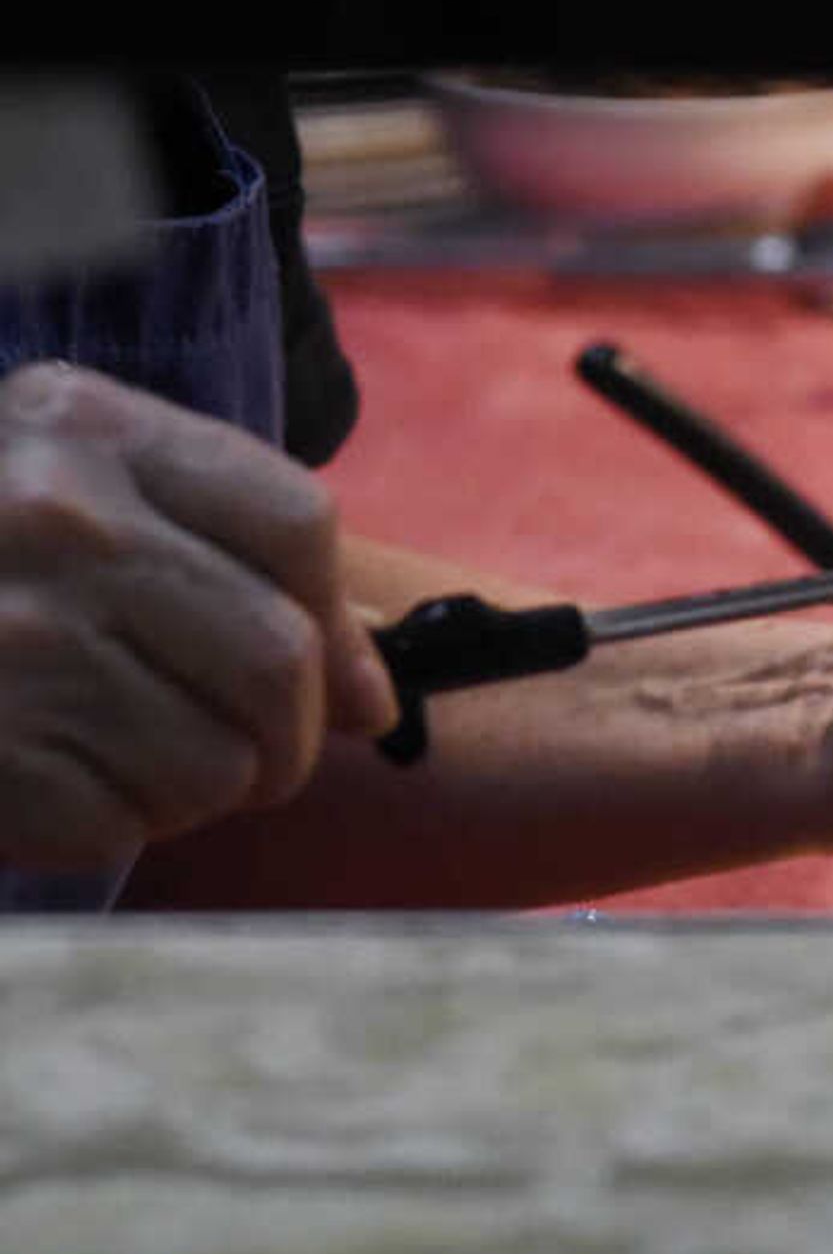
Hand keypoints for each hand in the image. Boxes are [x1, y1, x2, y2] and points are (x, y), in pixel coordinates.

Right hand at [0, 362, 396, 868]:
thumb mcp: (73, 499)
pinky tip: (45, 776)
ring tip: (110, 747)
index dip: (331, 620)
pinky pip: (125, 825)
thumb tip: (376, 700)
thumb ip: (234, 561)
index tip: (324, 673)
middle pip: (280, 662)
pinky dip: (105, 822)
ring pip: (219, 764)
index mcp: (82, 428)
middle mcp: (53, 520)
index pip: (297, 523)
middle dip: (285, 734)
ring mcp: (15, 639)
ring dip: (191, 786)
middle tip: (239, 749)